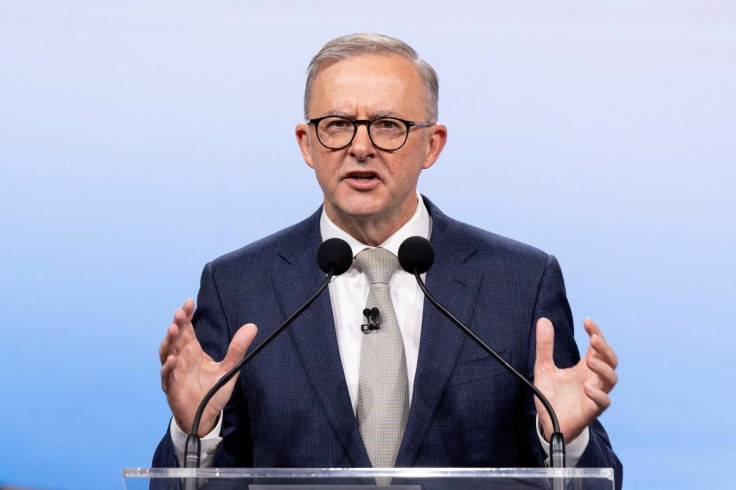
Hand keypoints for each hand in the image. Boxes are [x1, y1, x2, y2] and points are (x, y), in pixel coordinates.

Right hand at [159, 299, 257, 435]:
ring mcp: (174, 373)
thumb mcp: (229, 368)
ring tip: (173, 328)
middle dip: (177, 323)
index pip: (187, 329)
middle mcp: (181, 359)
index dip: (187, 316)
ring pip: (167, 353)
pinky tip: (172, 360)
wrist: (205, 418)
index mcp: (192, 351)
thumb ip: (237, 349)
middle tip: (180, 311)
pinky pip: (167, 377)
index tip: (189, 302)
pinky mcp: (172, 389)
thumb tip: (252, 327)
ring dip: (169, 341)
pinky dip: (168, 368)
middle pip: (176, 337)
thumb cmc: (212, 391)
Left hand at [534, 317, 617, 442]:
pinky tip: (587, 388)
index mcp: (584, 367)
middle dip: (605, 347)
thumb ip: (545, 346)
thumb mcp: (543, 367)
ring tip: (589, 361)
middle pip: (611, 360)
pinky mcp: (591, 411)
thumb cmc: (551, 395)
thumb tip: (543, 320)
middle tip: (593, 338)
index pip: (597, 347)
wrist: (548, 423)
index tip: (587, 321)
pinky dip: (599, 394)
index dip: (596, 332)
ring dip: (603, 368)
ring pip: (612, 379)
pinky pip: (603, 403)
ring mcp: (594, 394)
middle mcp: (593, 378)